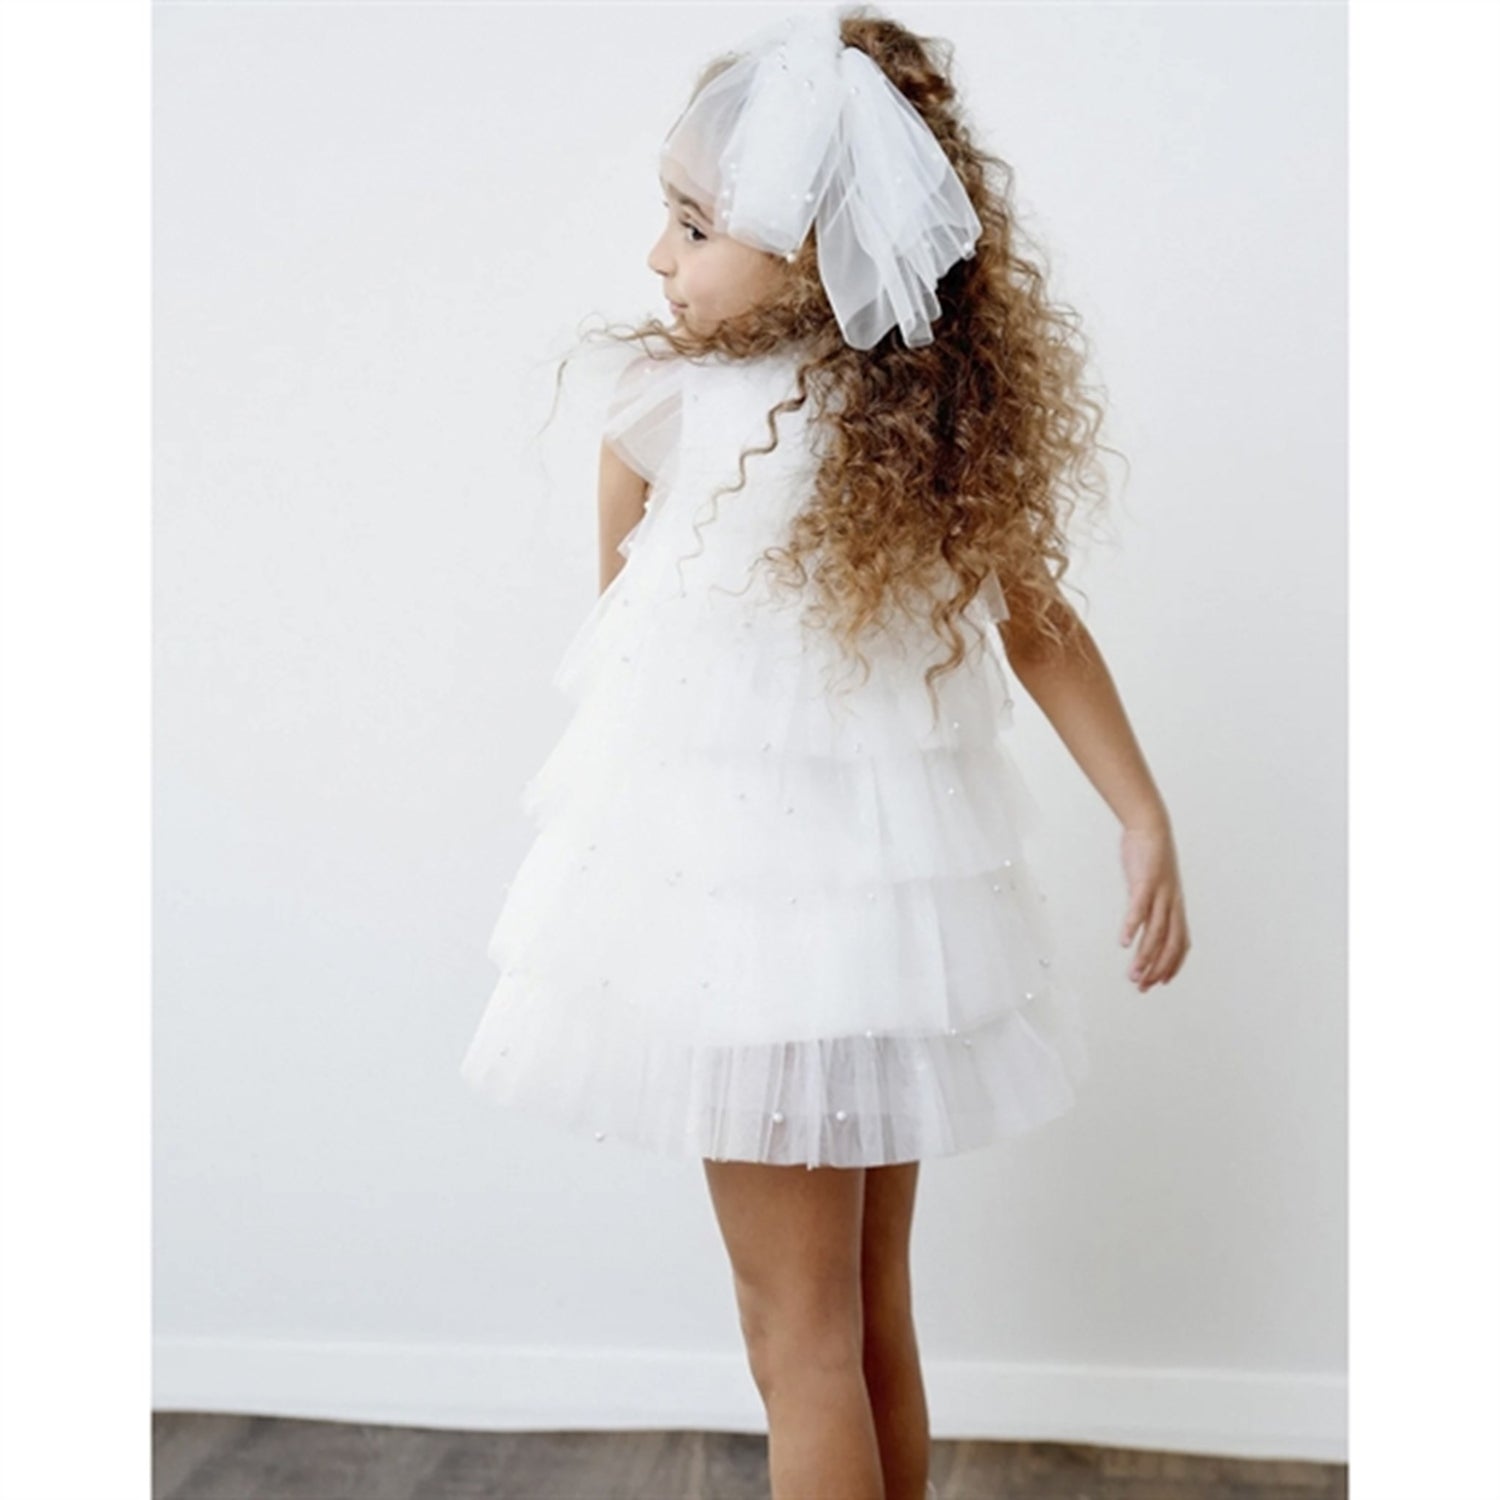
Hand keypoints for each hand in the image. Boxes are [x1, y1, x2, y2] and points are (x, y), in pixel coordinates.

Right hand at [1118, 820, 1189, 991]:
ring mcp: (1160, 894)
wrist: (1151, 826)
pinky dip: (1133, 927)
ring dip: (1145, 956)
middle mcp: (1172, 903)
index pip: (1180, 943)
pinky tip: (1124, 942)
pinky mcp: (1146, 882)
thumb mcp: (1153, 884)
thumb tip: (1141, 920)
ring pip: (1157, 932)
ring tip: (1133, 974)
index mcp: (1175, 906)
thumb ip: (1149, 903)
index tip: (1160, 982)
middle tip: (1142, 986)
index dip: (1172, 965)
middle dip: (1157, 968)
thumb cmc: (1149, 856)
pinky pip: (1140, 909)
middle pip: (1170, 944)